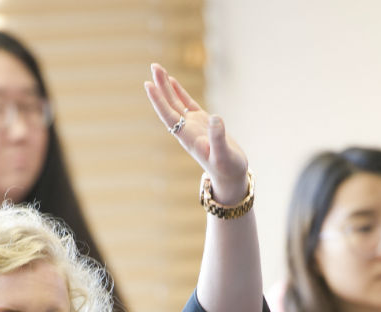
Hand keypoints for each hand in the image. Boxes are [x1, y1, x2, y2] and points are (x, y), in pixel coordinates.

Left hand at [144, 63, 248, 204]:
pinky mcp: (202, 122)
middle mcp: (186, 130)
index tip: (149, 85)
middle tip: (154, 66)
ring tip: (158, 68)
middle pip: (169, 106)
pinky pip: (186, 104)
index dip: (158, 101)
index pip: (169, 116)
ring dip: (166, 86)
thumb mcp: (224, 155)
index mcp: (188, 137)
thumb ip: (218, 138)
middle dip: (160, 87)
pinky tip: (171, 82)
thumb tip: (215, 117)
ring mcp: (193, 125)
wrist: (231, 176)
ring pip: (175, 102)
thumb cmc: (227, 168)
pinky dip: (178, 92)